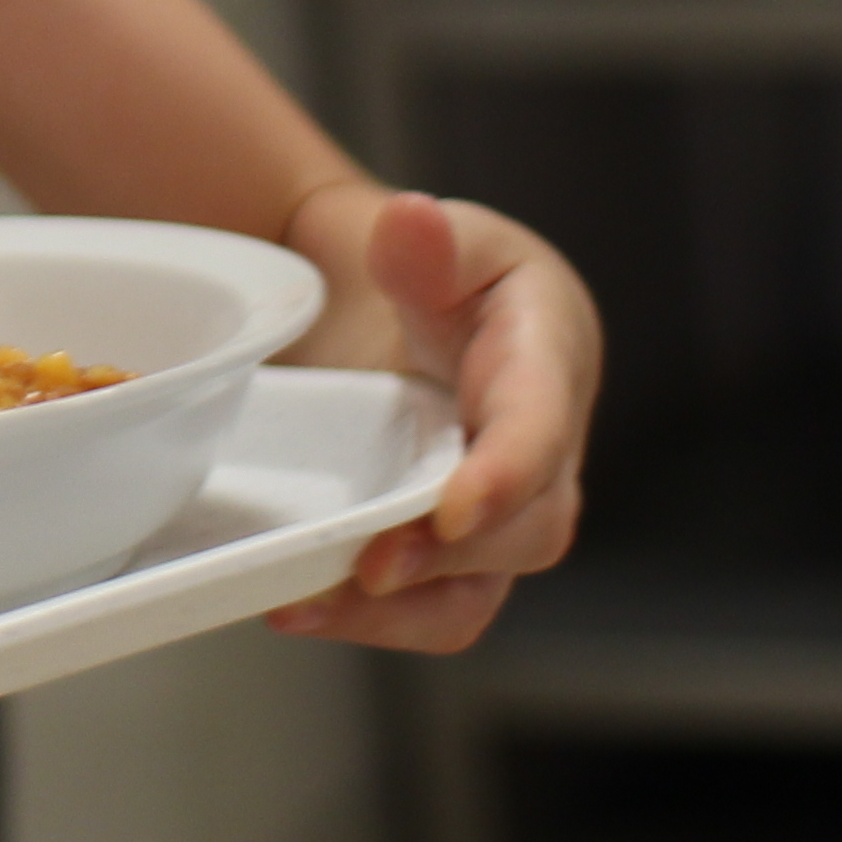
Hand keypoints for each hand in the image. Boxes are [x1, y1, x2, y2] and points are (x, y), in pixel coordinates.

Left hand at [267, 190, 594, 653]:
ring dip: (398, 613)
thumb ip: (428, 242)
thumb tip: (414, 221)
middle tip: (369, 565)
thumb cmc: (444, 270)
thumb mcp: (443, 236)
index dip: (505, 474)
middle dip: (448, 556)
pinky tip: (294, 604)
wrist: (412, 307)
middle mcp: (540, 455)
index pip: (541, 427)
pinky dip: (369, 621)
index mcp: (547, 363)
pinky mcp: (452, 554)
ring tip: (308, 602)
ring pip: (476, 592)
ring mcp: (499, 515)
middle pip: (525, 530)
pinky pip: (430, 608)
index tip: (453, 507)